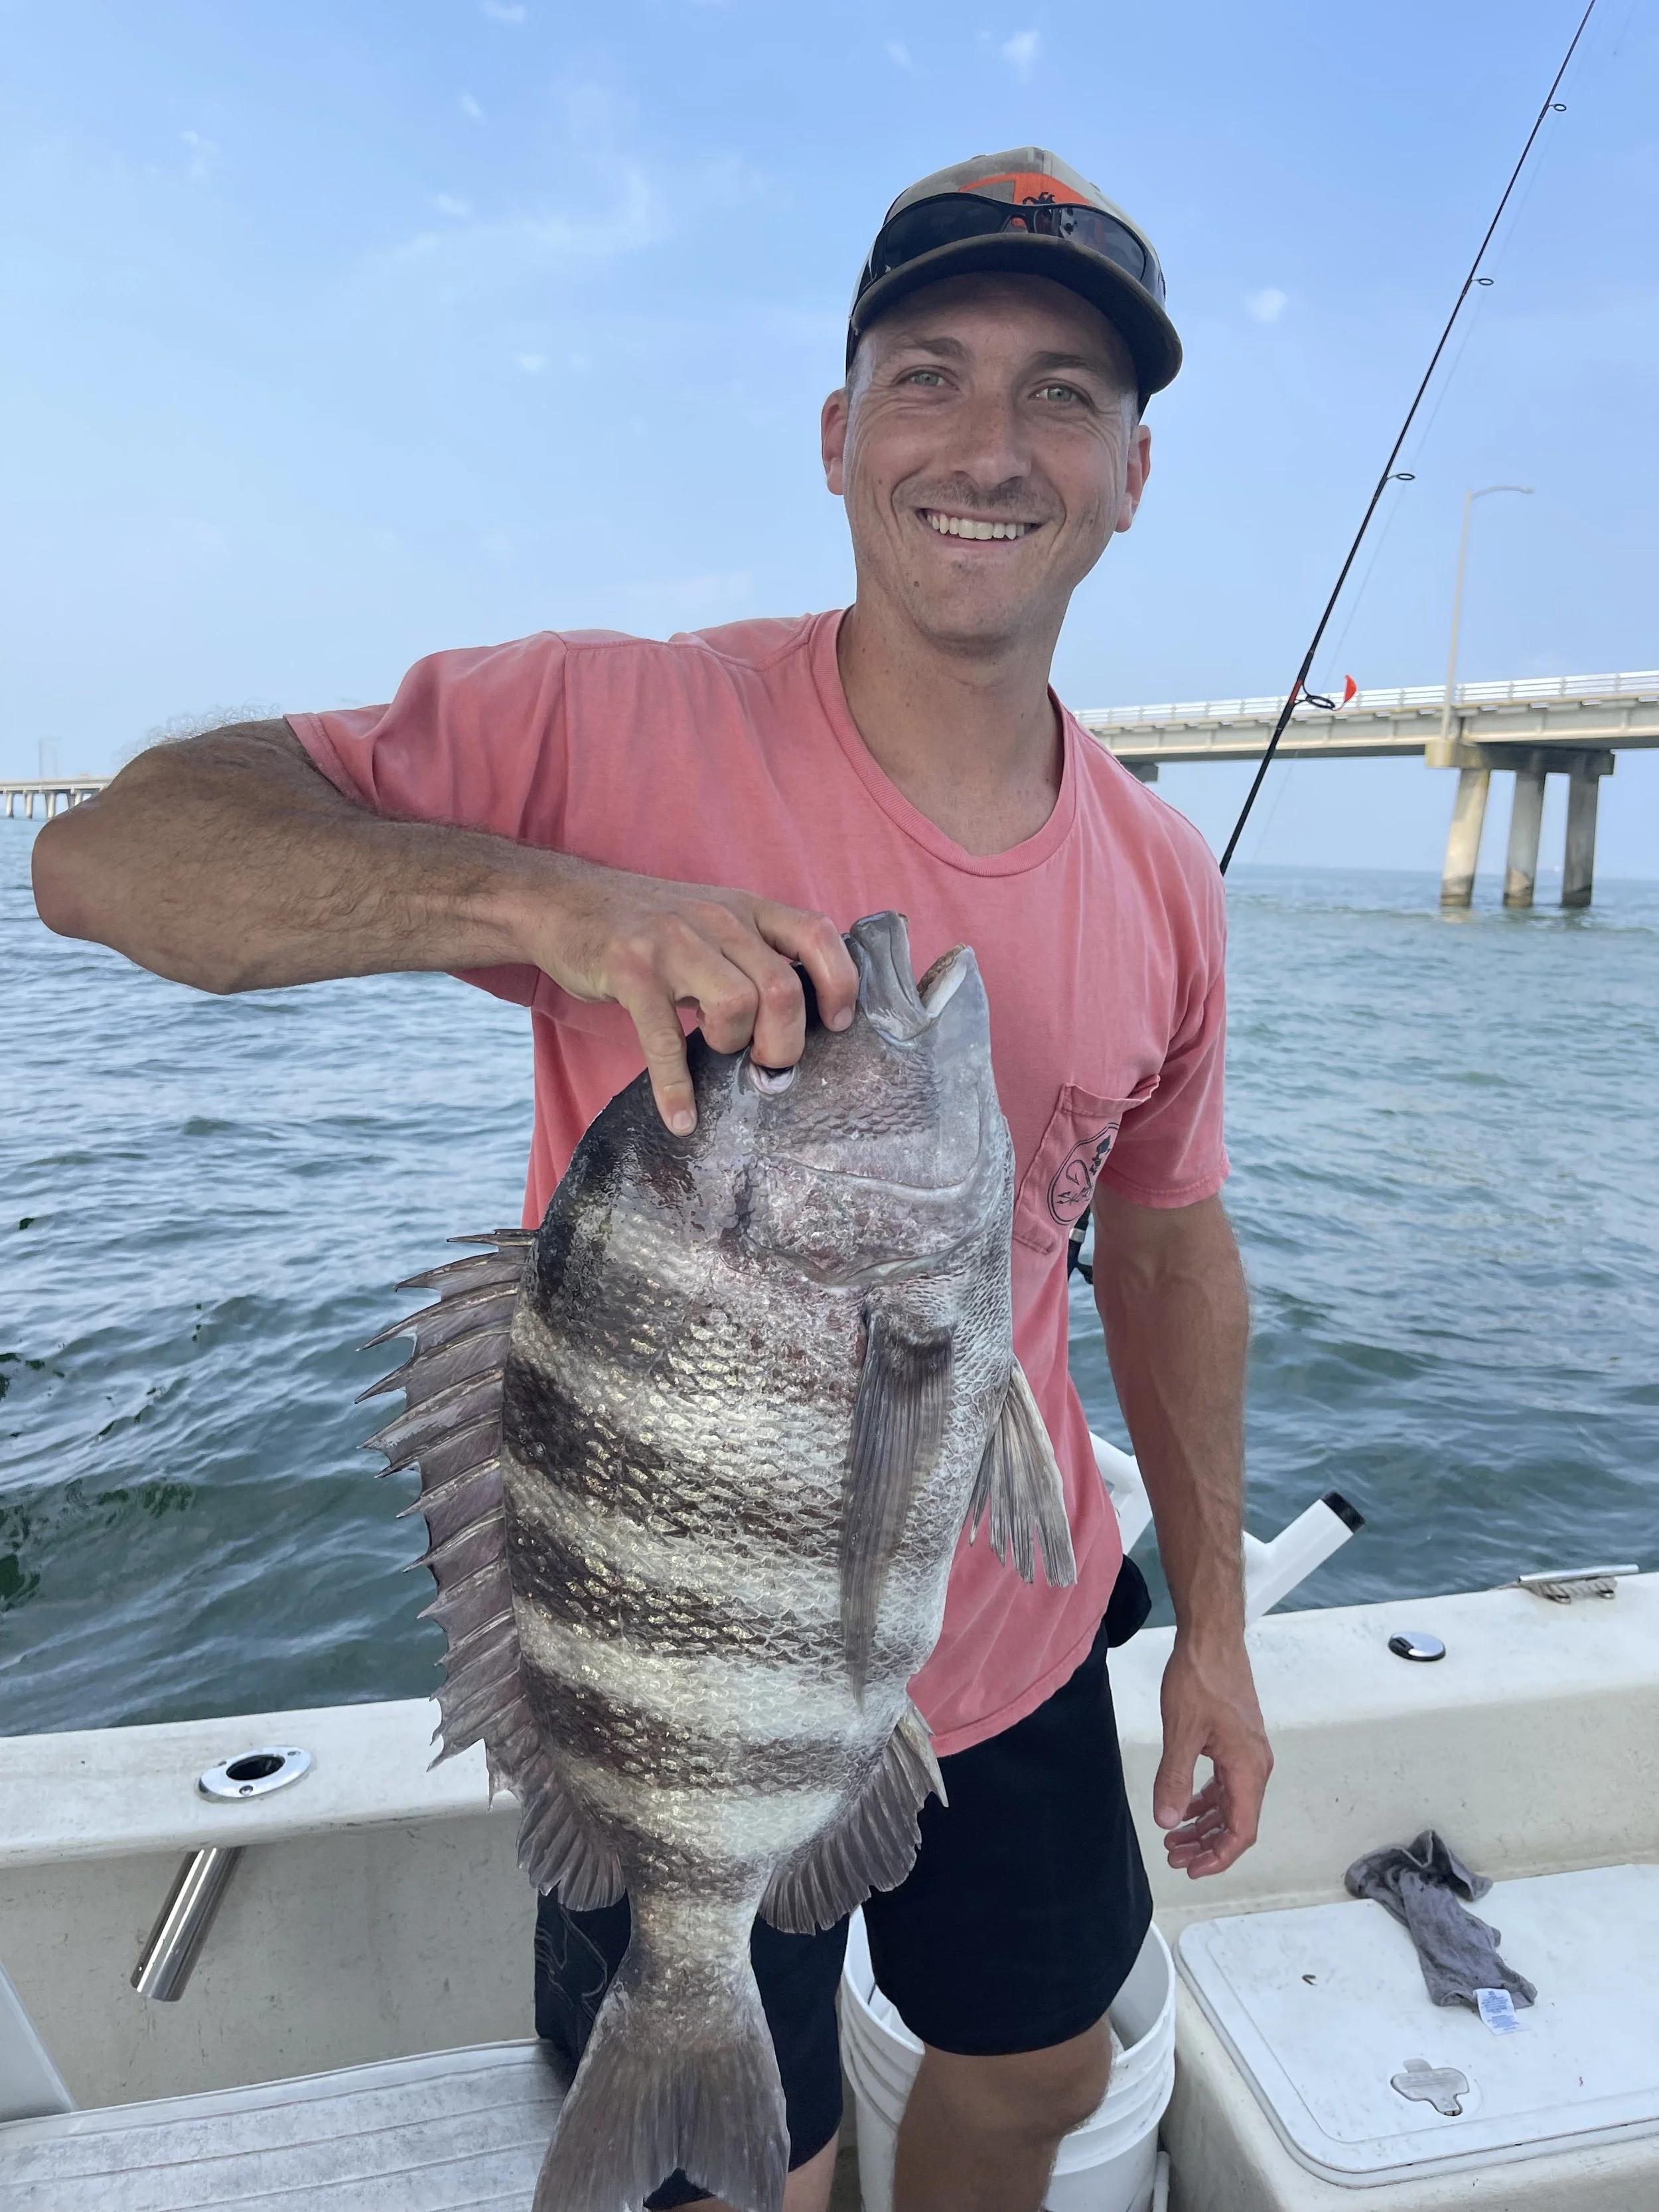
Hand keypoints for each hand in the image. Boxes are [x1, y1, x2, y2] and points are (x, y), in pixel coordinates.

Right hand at [526, 857, 859, 1133]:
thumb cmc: (647, 926)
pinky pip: (665, 1039)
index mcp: (746, 908)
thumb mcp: (712, 922)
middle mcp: (716, 919)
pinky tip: (681, 1117)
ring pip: (737, 1005)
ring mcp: (672, 942)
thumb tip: (799, 1018)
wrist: (564, 902)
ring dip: (734, 1046)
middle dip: (785, 1042)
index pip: (816, 934)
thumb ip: (753, 955)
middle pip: (781, 987)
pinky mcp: (630, 969)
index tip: (838, 1023)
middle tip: (770, 1065)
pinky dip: (676, 1087)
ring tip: (718, 1053)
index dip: (839, 983)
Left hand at [1153, 1633, 1271, 1878]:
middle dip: (1206, 1845)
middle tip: (1173, 1857)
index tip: (1191, 1868)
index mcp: (1248, 1768)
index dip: (1218, 1856)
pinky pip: (1225, 1783)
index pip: (1241, 1830)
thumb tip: (1168, 1821)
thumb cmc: (1200, 1677)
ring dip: (1204, 1824)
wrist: (1212, 1638)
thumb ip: (1175, 1779)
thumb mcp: (1182, 1731)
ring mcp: (1247, 1753)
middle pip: (1236, 1822)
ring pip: (1230, 1803)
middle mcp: (1255, 1765)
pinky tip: (1184, 1806)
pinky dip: (1205, 1800)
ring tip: (1173, 1838)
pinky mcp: (1236, 1741)